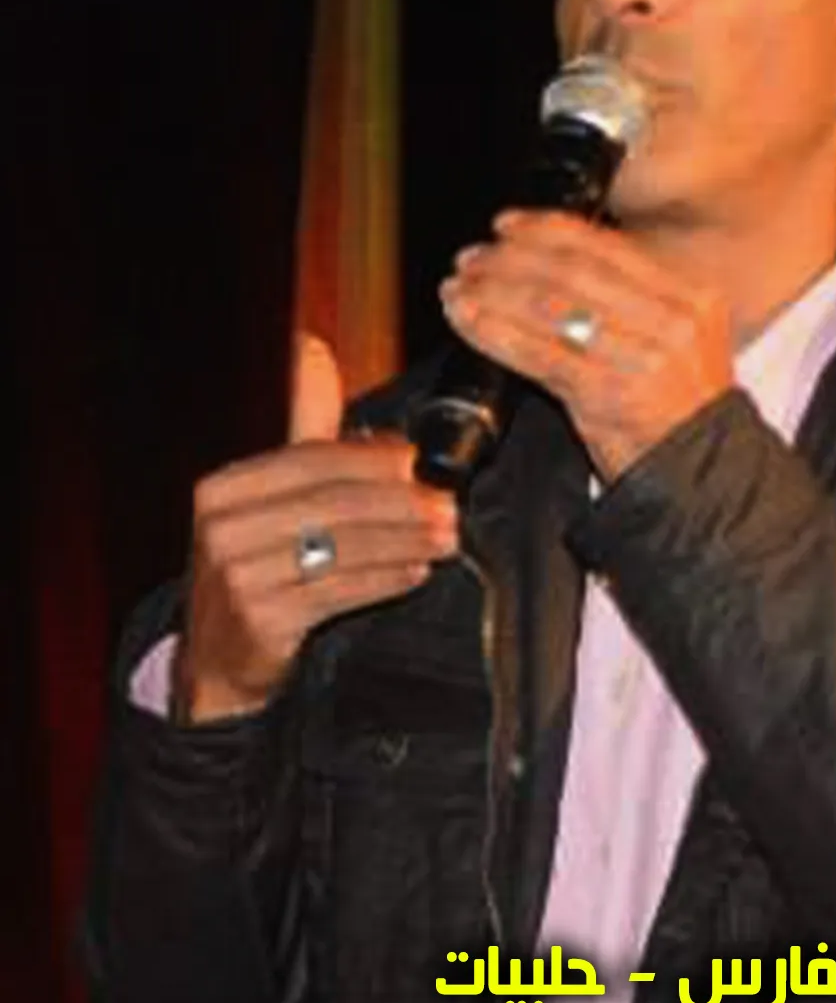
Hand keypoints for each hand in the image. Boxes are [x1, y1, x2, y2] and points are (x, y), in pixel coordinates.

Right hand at [177, 334, 459, 723]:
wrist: (219, 655)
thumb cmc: (260, 559)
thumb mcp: (272, 490)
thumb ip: (302, 426)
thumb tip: (312, 348)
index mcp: (225, 487)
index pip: (313, 461)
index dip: (374, 459)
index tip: (420, 462)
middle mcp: (221, 528)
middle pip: (332, 504)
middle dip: (400, 503)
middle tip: (449, 506)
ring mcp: (236, 578)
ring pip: (341, 549)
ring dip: (404, 541)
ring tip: (445, 538)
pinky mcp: (259, 623)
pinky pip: (336, 594)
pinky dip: (383, 581)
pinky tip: (415, 572)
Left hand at [439, 210, 734, 480]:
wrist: (699, 476)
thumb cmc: (676, 412)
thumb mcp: (675, 342)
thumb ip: (633, 302)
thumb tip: (554, 258)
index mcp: (691, 297)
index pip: (608, 248)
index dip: (548, 229)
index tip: (507, 225)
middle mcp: (671, 321)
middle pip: (573, 271)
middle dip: (511, 258)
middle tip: (471, 257)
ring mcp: (641, 357)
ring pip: (549, 307)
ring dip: (492, 291)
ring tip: (458, 287)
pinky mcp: (606, 395)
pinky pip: (536, 353)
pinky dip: (492, 331)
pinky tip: (466, 320)